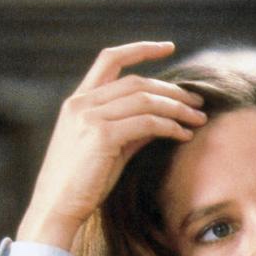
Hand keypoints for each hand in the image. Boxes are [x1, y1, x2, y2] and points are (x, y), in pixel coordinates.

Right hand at [17, 41, 207, 249]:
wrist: (57, 208)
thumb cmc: (82, 183)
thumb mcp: (108, 150)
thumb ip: (131, 130)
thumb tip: (162, 121)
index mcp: (78, 101)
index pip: (111, 59)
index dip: (141, 49)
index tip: (169, 47)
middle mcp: (82, 103)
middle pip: (137, 82)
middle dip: (172, 90)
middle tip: (198, 101)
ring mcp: (90, 117)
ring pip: (145, 100)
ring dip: (177, 108)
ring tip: (198, 119)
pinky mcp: (101, 136)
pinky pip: (146, 123)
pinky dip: (170, 126)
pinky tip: (184, 135)